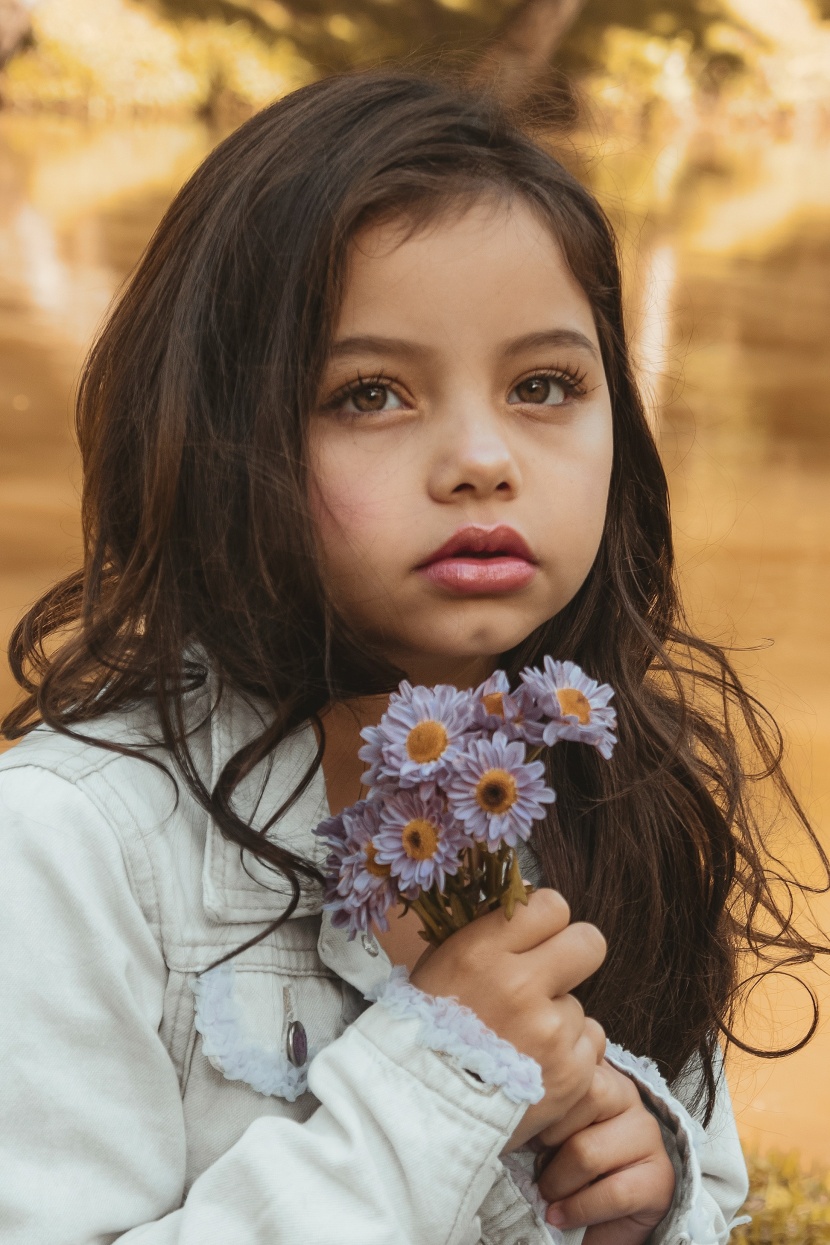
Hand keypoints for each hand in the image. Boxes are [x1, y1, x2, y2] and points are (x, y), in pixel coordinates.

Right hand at [410, 888, 606, 1151]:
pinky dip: (568, 1055)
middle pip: (589, 942)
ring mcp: (550, 1033)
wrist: (420, 1111)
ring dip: (558, 1018)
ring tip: (522, 1041)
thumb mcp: (441, 963)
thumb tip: (531, 896)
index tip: (534, 936)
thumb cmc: (426, 1029)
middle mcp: (520, 988)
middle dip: (573, 955)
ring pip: (580, 1004)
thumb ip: (487, 930)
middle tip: (551, 975)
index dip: (545, 920)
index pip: (551, 906)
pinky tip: (535, 1067)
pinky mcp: (572, 1074)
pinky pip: (589, 1045)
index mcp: (482, 954)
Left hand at [533, 1060, 675, 1244]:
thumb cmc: (566, 1160)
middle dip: (546, 1136)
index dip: (537, 1094)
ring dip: (558, 1180)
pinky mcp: (660, 1178)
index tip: (518, 1122)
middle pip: (580, 1097)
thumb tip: (504, 1107)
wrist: (603, 1213)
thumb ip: (539, 1107)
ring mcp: (646, 1133)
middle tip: (535, 1160)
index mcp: (594, 1070)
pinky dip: (579, 1209)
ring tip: (547, 1192)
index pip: (566, 1061)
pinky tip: (560, 1215)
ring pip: (587, 1151)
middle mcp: (625, 1092)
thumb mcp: (548, 1126)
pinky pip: (613, 1193)